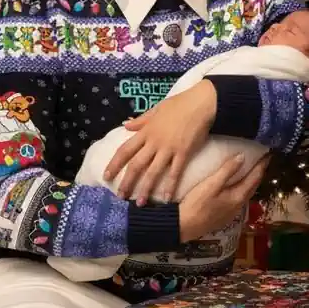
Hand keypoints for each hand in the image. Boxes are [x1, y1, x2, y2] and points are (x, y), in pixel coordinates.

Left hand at [104, 81, 216, 204]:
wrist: (202, 103)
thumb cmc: (181, 103)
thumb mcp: (157, 108)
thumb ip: (142, 119)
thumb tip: (125, 125)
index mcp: (146, 131)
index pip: (125, 150)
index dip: (114, 164)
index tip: (106, 175)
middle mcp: (154, 142)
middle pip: (136, 165)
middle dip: (127, 182)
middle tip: (120, 196)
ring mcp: (169, 149)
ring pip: (153, 172)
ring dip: (145, 189)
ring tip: (140, 204)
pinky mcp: (184, 153)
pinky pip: (175, 172)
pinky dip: (170, 186)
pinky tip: (167, 198)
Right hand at [178, 153, 268, 243]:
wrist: (183, 226)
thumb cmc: (196, 203)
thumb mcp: (211, 184)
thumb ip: (227, 170)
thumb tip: (243, 157)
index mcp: (238, 196)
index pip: (254, 178)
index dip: (261, 166)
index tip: (268, 155)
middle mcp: (238, 205)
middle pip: (253, 187)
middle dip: (258, 174)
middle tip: (262, 162)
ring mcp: (232, 213)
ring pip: (246, 194)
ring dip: (250, 183)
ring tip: (251, 172)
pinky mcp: (224, 217)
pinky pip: (238, 200)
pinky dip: (241, 190)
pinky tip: (236, 188)